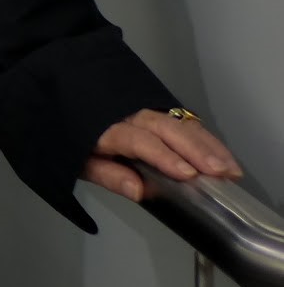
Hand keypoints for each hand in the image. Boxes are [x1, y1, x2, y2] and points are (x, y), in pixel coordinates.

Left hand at [83, 108, 240, 201]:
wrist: (56, 95)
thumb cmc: (69, 137)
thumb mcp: (77, 161)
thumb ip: (107, 175)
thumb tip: (138, 190)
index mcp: (104, 127)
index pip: (137, 140)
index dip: (163, 156)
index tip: (188, 174)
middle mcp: (125, 112)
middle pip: (164, 127)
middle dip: (196, 149)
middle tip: (222, 171)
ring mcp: (141, 106)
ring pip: (177, 121)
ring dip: (207, 144)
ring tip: (229, 167)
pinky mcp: (153, 107)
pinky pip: (181, 120)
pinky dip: (204, 137)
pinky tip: (222, 154)